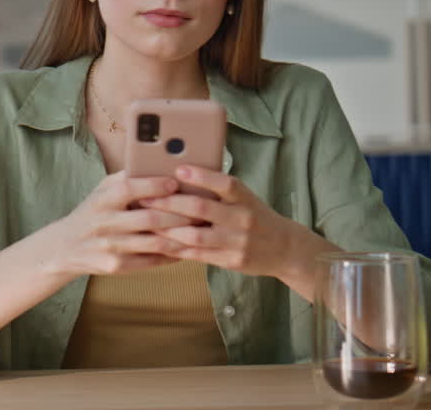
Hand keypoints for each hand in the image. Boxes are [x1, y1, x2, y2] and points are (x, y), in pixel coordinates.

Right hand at [49, 174, 192, 277]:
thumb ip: (126, 178)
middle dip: (179, 214)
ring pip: (155, 242)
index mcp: (102, 200)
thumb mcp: (101, 191)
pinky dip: (171, 256)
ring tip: (200, 230)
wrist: (65, 247)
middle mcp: (105, 223)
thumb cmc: (93, 213)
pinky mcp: (116, 266)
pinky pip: (151, 261)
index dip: (155, 185)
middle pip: (150, 218)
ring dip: (180, 237)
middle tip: (201, 210)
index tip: (177, 182)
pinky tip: (186, 249)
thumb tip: (158, 163)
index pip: (130, 188)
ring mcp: (111, 247)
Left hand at [142, 164, 318, 278]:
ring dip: (167, 228)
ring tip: (146, 221)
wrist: (285, 248)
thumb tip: (179, 174)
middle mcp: (243, 219)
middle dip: (169, 203)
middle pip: (202, 209)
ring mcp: (237, 242)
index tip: (178, 169)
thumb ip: (218, 190)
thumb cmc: (255, 216)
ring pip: (195, 235)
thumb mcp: (244, 198)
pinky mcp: (232, 261)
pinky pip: (198, 255)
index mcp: (245, 198)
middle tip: (145, 197)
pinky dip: (177, 249)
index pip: (224, 183)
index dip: (201, 176)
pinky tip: (159, 242)